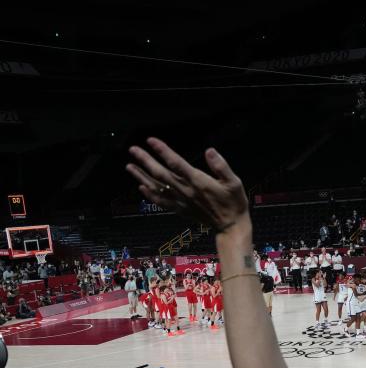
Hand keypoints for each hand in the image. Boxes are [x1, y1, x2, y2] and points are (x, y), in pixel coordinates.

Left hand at [126, 138, 248, 233]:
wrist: (231, 226)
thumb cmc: (234, 202)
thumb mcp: (234, 182)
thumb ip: (221, 166)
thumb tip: (209, 150)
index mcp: (198, 181)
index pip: (176, 163)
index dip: (163, 151)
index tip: (151, 141)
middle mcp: (186, 191)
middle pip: (161, 174)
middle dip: (146, 161)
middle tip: (133, 150)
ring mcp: (182, 201)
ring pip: (157, 187)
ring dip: (142, 176)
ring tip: (129, 166)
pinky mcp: (181, 210)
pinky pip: (161, 202)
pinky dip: (150, 194)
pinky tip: (142, 187)